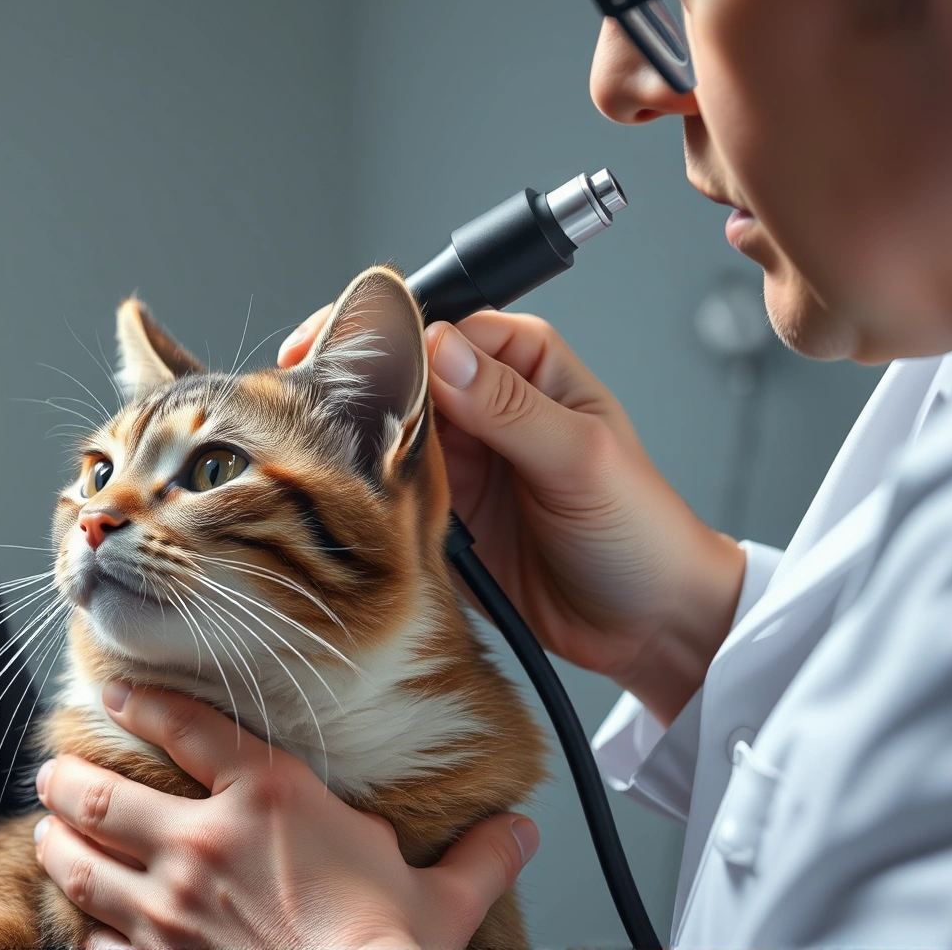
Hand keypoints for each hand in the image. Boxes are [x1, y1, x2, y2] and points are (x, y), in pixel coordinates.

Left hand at [33, 682, 537, 949]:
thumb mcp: (442, 901)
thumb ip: (475, 859)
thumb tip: (520, 834)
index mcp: (269, 802)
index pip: (189, 728)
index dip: (144, 703)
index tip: (118, 691)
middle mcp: (201, 843)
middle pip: (103, 792)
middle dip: (66, 776)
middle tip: (50, 767)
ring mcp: (165, 909)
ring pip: (80, 859)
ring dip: (55, 839)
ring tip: (44, 828)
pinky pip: (92, 941)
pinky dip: (79, 927)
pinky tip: (76, 920)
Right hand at [280, 307, 743, 722]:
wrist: (649, 626)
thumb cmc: (642, 533)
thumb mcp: (582, 460)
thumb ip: (511, 406)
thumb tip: (442, 349)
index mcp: (524, 363)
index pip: (437, 324)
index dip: (383, 336)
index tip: (336, 355)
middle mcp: (484, 402)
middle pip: (395, 375)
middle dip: (351, 386)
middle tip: (302, 404)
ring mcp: (457, 458)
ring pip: (378, 432)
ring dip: (348, 442)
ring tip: (312, 450)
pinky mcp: (437, 512)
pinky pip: (383, 491)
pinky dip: (358, 494)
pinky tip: (338, 496)